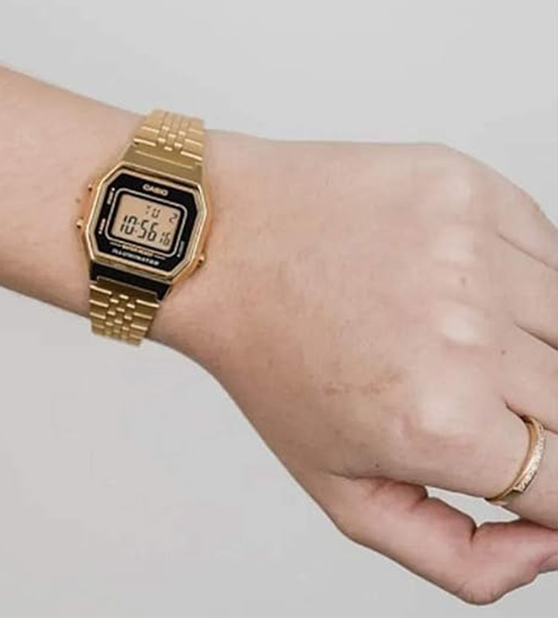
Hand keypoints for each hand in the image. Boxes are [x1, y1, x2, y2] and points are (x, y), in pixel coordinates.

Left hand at [155, 134, 557, 602]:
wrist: (223, 246)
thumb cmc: (270, 358)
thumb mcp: (341, 490)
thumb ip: (457, 557)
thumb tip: (545, 548)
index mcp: (441, 421)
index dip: (554, 488)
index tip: (523, 463)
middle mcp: (468, 334)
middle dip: (533, 413)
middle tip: (464, 390)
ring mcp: (473, 251)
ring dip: (528, 342)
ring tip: (448, 331)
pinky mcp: (469, 190)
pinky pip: (545, 251)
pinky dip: (517, 278)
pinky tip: (450, 280)